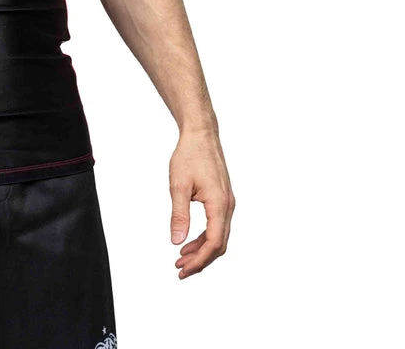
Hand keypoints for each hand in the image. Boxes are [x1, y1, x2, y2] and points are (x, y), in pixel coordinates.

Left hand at [168, 128, 234, 278]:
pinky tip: (189, 240)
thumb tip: (176, 241)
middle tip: (180, 269)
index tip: (183, 269)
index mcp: (219, 204)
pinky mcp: (222, 198)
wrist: (201, 135)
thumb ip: (178, 215)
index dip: (199, 260)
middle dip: (200, 260)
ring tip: (181, 257)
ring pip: (218, 235)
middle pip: (219, 244)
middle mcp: (228, 206)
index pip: (213, 242)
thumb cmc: (189, 155)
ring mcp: (227, 203)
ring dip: (201, 249)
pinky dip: (204, 236)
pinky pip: (216, 225)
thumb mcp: (178, 185)